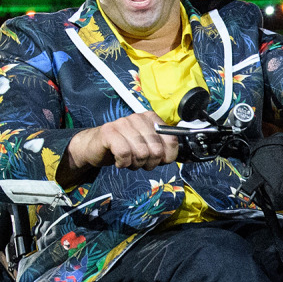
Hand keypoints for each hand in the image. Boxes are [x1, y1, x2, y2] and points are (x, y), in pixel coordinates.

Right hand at [63, 111, 177, 180]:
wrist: (96, 146)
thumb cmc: (125, 147)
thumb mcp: (148, 147)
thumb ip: (165, 151)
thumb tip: (186, 158)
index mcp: (151, 118)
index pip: (171, 139)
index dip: (167, 156)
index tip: (159, 160)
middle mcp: (137, 117)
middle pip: (156, 150)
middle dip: (149, 163)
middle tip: (139, 162)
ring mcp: (122, 123)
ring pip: (141, 153)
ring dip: (135, 164)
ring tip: (128, 160)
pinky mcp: (109, 132)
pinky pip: (124, 154)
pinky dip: (123, 163)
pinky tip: (119, 160)